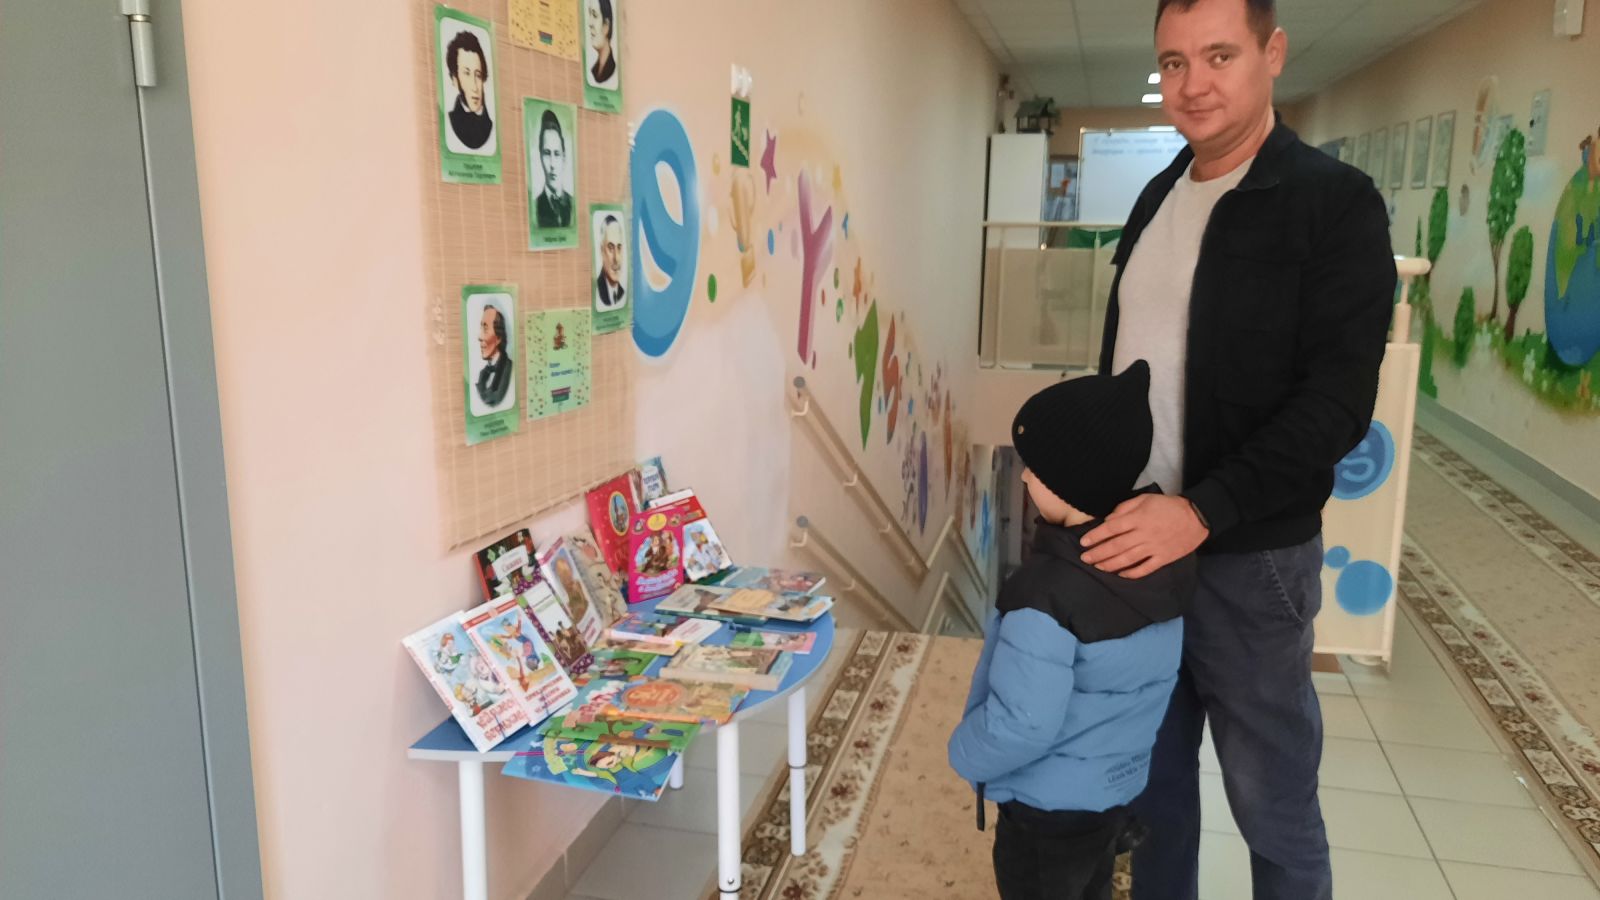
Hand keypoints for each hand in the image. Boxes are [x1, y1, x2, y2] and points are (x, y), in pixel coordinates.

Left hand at [1080, 494, 1209, 578]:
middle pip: (1116, 546)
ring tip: (1097, 566)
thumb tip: (1109, 520)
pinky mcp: (1163, 558)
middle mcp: (1143, 534)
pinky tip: (1120, 574)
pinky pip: (1145, 569)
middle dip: (1098, 553)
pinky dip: (1131, 573)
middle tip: (1085, 558)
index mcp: (1138, 518)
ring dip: (1110, 564)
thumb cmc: (1168, 506)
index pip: (1111, 528)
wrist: (1196, 516)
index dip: (1096, 536)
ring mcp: (1154, 548)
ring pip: (1127, 559)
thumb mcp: (1145, 498)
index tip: (1084, 542)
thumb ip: (1125, 508)